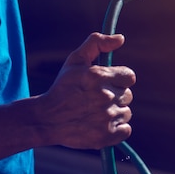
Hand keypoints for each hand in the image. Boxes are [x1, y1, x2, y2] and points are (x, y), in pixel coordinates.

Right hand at [36, 33, 135, 148]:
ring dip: (115, 112)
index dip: (119, 79)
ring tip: (95, 112)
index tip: (107, 83)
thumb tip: (121, 38)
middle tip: (96, 99)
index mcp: (98, 76)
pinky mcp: (106, 136)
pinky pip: (126, 129)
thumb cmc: (63, 88)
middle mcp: (105, 96)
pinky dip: (117, 129)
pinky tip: (100, 124)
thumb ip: (97, 44)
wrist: (45, 119)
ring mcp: (106, 117)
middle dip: (115, 96)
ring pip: (126, 112)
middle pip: (128, 95)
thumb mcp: (75, 60)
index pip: (129, 77)